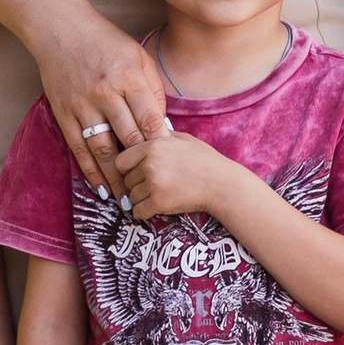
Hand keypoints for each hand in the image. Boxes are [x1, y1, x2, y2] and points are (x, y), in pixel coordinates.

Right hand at [34, 7, 167, 193]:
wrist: (61, 30)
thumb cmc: (106, 42)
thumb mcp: (138, 56)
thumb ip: (152, 89)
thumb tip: (162, 125)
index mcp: (128, 78)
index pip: (149, 119)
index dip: (161, 145)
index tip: (170, 164)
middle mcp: (105, 93)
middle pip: (129, 138)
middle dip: (143, 167)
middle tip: (154, 190)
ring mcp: (82, 105)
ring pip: (103, 149)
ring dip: (116, 178)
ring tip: (127, 201)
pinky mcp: (64, 113)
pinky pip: (78, 148)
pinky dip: (89, 170)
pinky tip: (100, 187)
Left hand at [108, 125, 235, 224]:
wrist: (222, 184)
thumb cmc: (205, 161)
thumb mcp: (182, 139)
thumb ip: (160, 136)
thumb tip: (141, 132)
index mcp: (153, 146)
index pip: (121, 161)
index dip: (129, 168)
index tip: (139, 173)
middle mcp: (150, 163)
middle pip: (126, 180)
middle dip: (137, 185)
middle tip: (155, 185)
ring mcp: (154, 183)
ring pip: (132, 197)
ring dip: (142, 199)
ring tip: (160, 195)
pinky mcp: (159, 202)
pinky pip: (138, 212)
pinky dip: (145, 212)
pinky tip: (157, 207)